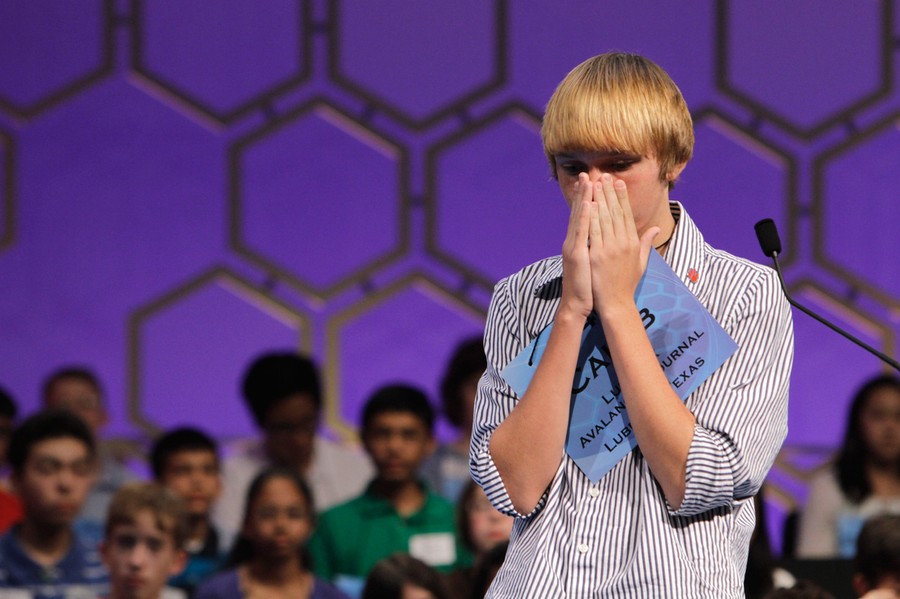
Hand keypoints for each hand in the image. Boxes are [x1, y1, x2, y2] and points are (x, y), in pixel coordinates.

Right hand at [559, 173, 593, 319]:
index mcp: (579, 242)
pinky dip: (584, 217)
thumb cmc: (588, 286)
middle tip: (589, 173)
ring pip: (579, 218)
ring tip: (588, 180)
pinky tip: (588, 204)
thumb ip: (600, 248)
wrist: (576, 304)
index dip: (589, 199)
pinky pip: (581, 233)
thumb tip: (606, 239)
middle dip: (585, 192)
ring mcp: (573, 246)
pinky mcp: (576, 254)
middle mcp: (573, 241)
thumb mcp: (595, 263)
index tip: (595, 182)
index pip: (585, 216)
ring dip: (584, 198)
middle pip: (580, 212)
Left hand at [588, 174, 658, 316]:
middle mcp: (623, 242)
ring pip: (604, 218)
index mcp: (632, 242)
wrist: (616, 303)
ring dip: (599, 199)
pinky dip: (591, 217)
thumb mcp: (641, 262)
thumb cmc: (626, 284)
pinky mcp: (598, 255)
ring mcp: (610, 248)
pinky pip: (594, 232)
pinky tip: (588, 204)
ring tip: (595, 183)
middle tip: (604, 175)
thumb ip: (646, 243)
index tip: (617, 182)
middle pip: (616, 212)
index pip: (626, 214)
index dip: (622, 197)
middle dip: (610, 192)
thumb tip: (654, 229)